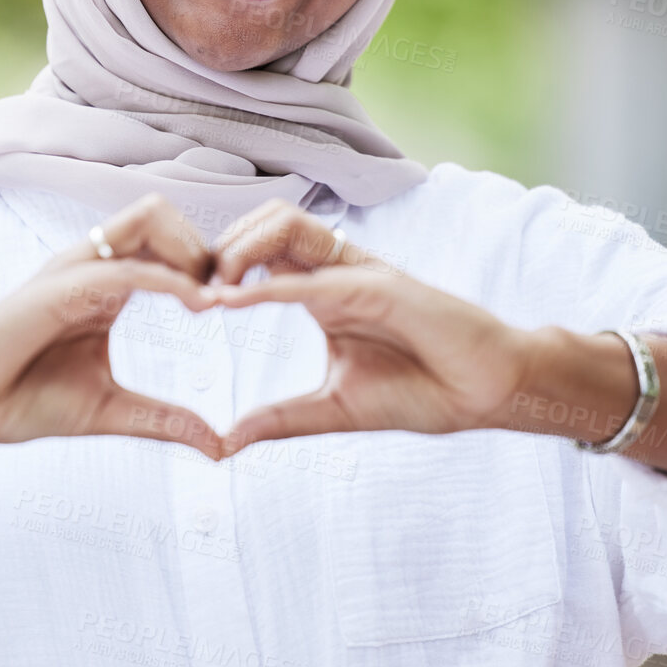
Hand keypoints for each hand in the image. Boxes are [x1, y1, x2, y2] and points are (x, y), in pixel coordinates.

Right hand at [0, 193, 226, 458]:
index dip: (211, 266)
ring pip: (147, 218)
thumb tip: (219, 446)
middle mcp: (92, 266)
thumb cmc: (20, 398)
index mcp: (106, 286)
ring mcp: (74, 269)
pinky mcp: (59, 286)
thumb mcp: (110, 411)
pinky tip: (199, 305)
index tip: (243, 303)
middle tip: (235, 295)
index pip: (169, 246)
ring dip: (191, 249)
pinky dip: (169, 279)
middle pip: (163, 215)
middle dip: (208, 245)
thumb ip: (164, 420)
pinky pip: (124, 267)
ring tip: (217, 297)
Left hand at [207, 199, 532, 456]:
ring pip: (287, 227)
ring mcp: (359, 273)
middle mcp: (337, 271)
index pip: (260, 254)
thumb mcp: (336, 410)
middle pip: (265, 225)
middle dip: (217, 248)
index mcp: (323, 291)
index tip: (178, 299)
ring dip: (240, 250)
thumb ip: (282, 419)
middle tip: (185, 290)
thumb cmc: (423, 391)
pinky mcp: (382, 287)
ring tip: (208, 292)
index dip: (216, 268)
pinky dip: (271, 284)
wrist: (488, 393)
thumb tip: (227, 442)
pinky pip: (317, 277)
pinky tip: (234, 302)